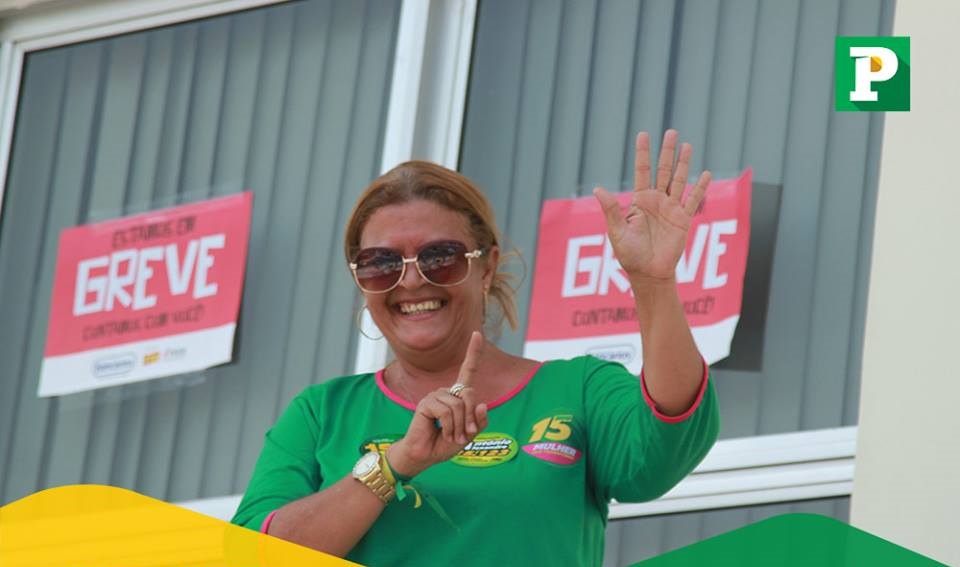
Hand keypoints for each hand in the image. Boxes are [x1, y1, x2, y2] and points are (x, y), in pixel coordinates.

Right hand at [386, 332, 488, 476]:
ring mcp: (435, 395)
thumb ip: (478, 421)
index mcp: (457, 395)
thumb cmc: (445, 444)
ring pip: (459, 405)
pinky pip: (446, 412)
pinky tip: (441, 433)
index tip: (478, 334)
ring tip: (451, 436)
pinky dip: (449, 426)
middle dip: (470, 418)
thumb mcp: (468, 434)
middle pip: (470, 393)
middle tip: (464, 435)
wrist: (425, 456)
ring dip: (459, 426)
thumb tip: (483, 405)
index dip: (474, 353)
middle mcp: (446, 391)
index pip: (468, 370)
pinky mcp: (426, 403)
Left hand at [593, 130, 710, 283]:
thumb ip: (611, 210)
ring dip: (683, 163)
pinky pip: (692, 200)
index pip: (642, 171)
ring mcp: (671, 208)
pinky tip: (705, 173)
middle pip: (663, 170)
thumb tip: (597, 189)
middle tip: (671, 131)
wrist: (648, 273)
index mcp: (639, 201)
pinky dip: (700, 187)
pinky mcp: (683, 219)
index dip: (643, 153)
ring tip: (687, 145)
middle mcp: (656, 201)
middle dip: (667, 151)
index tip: (643, 135)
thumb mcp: (617, 231)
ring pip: (679, 180)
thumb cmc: (630, 254)